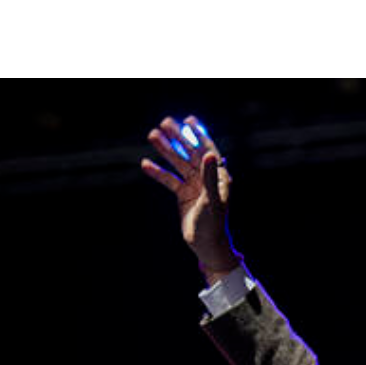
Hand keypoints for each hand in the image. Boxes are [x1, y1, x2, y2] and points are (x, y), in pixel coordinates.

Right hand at [140, 114, 236, 275]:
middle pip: (190, 153)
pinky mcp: (183, 195)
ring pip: (177, 164)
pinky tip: (146, 163)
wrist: (206, 245)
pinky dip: (158, 172)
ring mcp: (194, 186)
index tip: (188, 119)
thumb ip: (210, 176)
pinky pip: (169, 180)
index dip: (199, 134)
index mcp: (219, 177)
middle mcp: (207, 179)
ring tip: (152, 135)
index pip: (207, 150)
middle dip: (178, 138)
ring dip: (166, 150)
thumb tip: (209, 154)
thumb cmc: (214, 223)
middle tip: (164, 122)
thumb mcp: (212, 199)